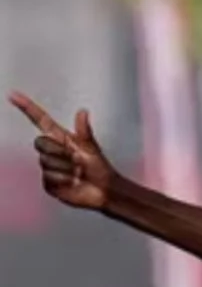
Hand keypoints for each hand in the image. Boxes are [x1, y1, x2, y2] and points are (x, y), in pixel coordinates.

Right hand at [7, 92, 113, 210]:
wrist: (104, 191)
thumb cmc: (99, 168)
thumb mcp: (91, 147)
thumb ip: (84, 130)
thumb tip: (83, 112)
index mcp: (59, 138)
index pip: (39, 119)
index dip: (26, 107)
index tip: (13, 95)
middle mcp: (51, 151)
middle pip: (40, 143)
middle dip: (60, 152)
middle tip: (78, 161)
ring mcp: (48, 167)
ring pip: (45, 162)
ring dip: (65, 168)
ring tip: (78, 173)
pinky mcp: (49, 183)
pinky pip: (48, 177)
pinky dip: (63, 180)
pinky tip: (73, 183)